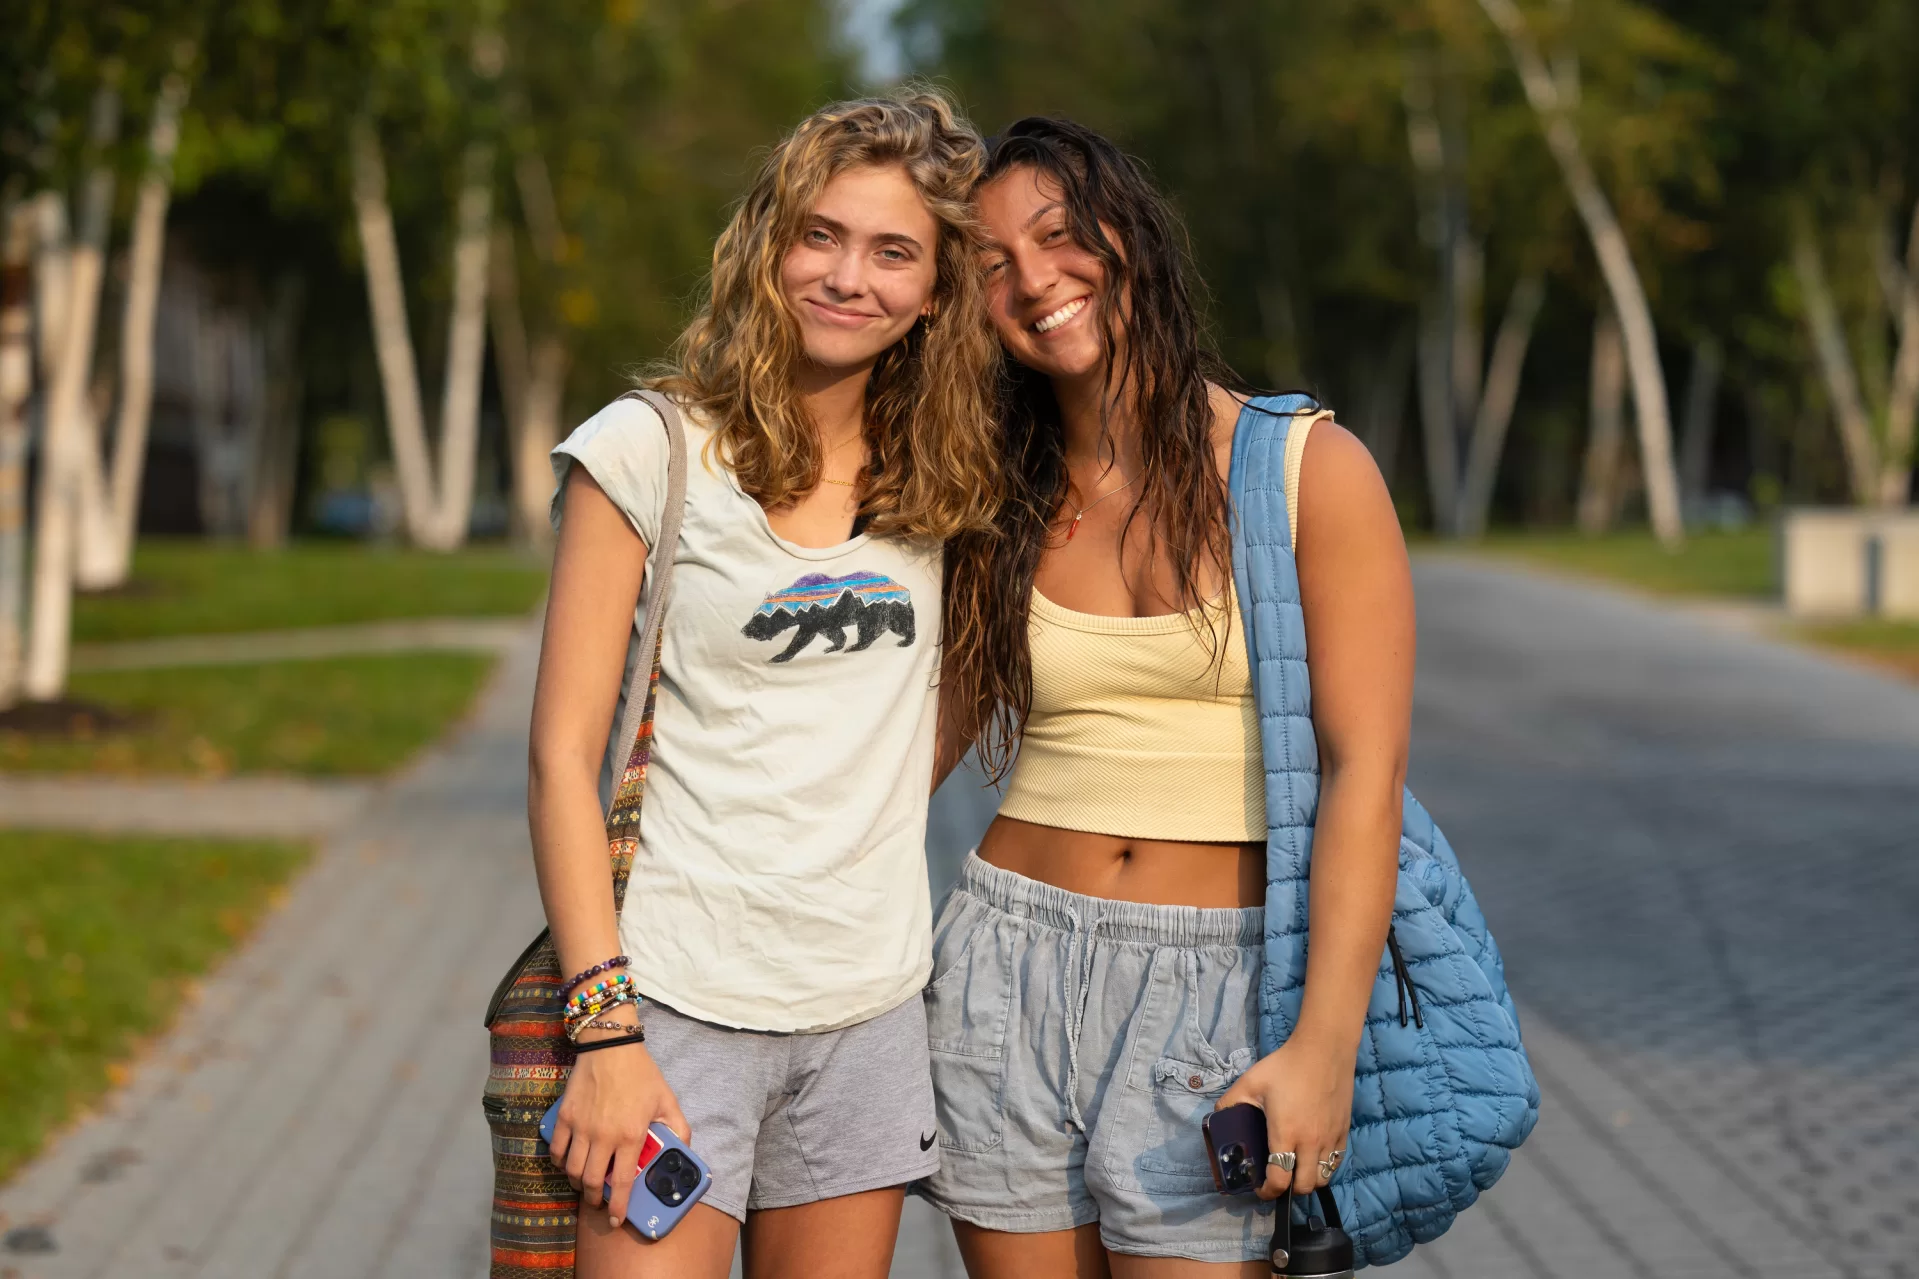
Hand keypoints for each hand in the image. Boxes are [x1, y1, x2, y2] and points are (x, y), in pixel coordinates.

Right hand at [546, 1032, 689, 1231]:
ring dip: (578, 1183)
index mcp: (630, 1136)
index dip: (619, 1208)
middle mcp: (603, 1137)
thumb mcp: (667, 1100)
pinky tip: (568, 1163)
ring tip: (585, 1183)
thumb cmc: (641, 1073)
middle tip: (598, 1201)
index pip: (623, 1183)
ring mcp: (581, 1128)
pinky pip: (557, 1151)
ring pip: (573, 1170)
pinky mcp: (565, 1118)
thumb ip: (678, 1127)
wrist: (610, 1046)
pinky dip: (561, 1163)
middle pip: (592, 1182)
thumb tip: (683, 1150)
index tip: (616, 1220)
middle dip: (595, 1199)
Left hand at [1216, 1034, 1353, 1200]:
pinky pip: (1336, 1162)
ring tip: (1296, 1169)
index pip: (1279, 1180)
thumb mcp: (1250, 1082)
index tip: (1260, 1188)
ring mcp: (1330, 1138)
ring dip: (1308, 1181)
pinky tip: (1313, 1156)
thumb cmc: (1286, 1066)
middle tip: (1277, 1179)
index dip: (1268, 1191)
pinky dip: (1324, 1167)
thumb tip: (1217, 1117)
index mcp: (1286, 1133)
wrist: (1324, 1050)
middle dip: (1288, 1190)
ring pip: (1323, 1178)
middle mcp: (1310, 1142)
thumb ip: (1230, 1102)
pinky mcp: (1344, 1131)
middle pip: (1304, 1187)